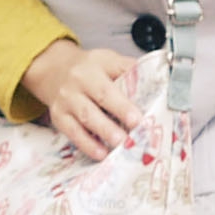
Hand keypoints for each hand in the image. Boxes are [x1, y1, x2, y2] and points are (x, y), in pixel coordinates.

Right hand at [18, 37, 140, 158]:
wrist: (53, 70)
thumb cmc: (89, 70)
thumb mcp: (108, 61)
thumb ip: (130, 71)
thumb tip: (161, 87)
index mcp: (97, 64)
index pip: (116, 75)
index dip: (130, 92)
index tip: (141, 113)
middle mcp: (79, 79)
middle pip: (101, 96)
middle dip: (120, 112)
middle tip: (136, 129)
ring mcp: (67, 98)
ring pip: (87, 116)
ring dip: (105, 131)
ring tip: (121, 144)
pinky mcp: (59, 116)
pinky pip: (73, 131)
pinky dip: (87, 144)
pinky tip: (101, 153)